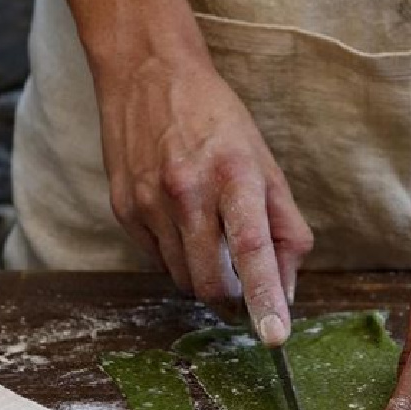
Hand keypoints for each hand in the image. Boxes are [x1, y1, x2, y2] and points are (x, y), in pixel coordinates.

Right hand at [95, 26, 312, 344]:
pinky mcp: (123, 209)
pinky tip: (182, 220)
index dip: (265, 297)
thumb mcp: (266, 164)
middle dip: (232, 299)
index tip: (275, 336)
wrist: (148, 72)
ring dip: (204, 275)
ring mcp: (148, 201)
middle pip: (210, 281)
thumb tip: (287, 289)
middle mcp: (187, 188)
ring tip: (211, 233)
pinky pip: (157, 260)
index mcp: (234, 173)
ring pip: (182, 278)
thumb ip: (285, 227)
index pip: (253, 248)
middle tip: (245, 289)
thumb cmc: (218, 121)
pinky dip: (177, 256)